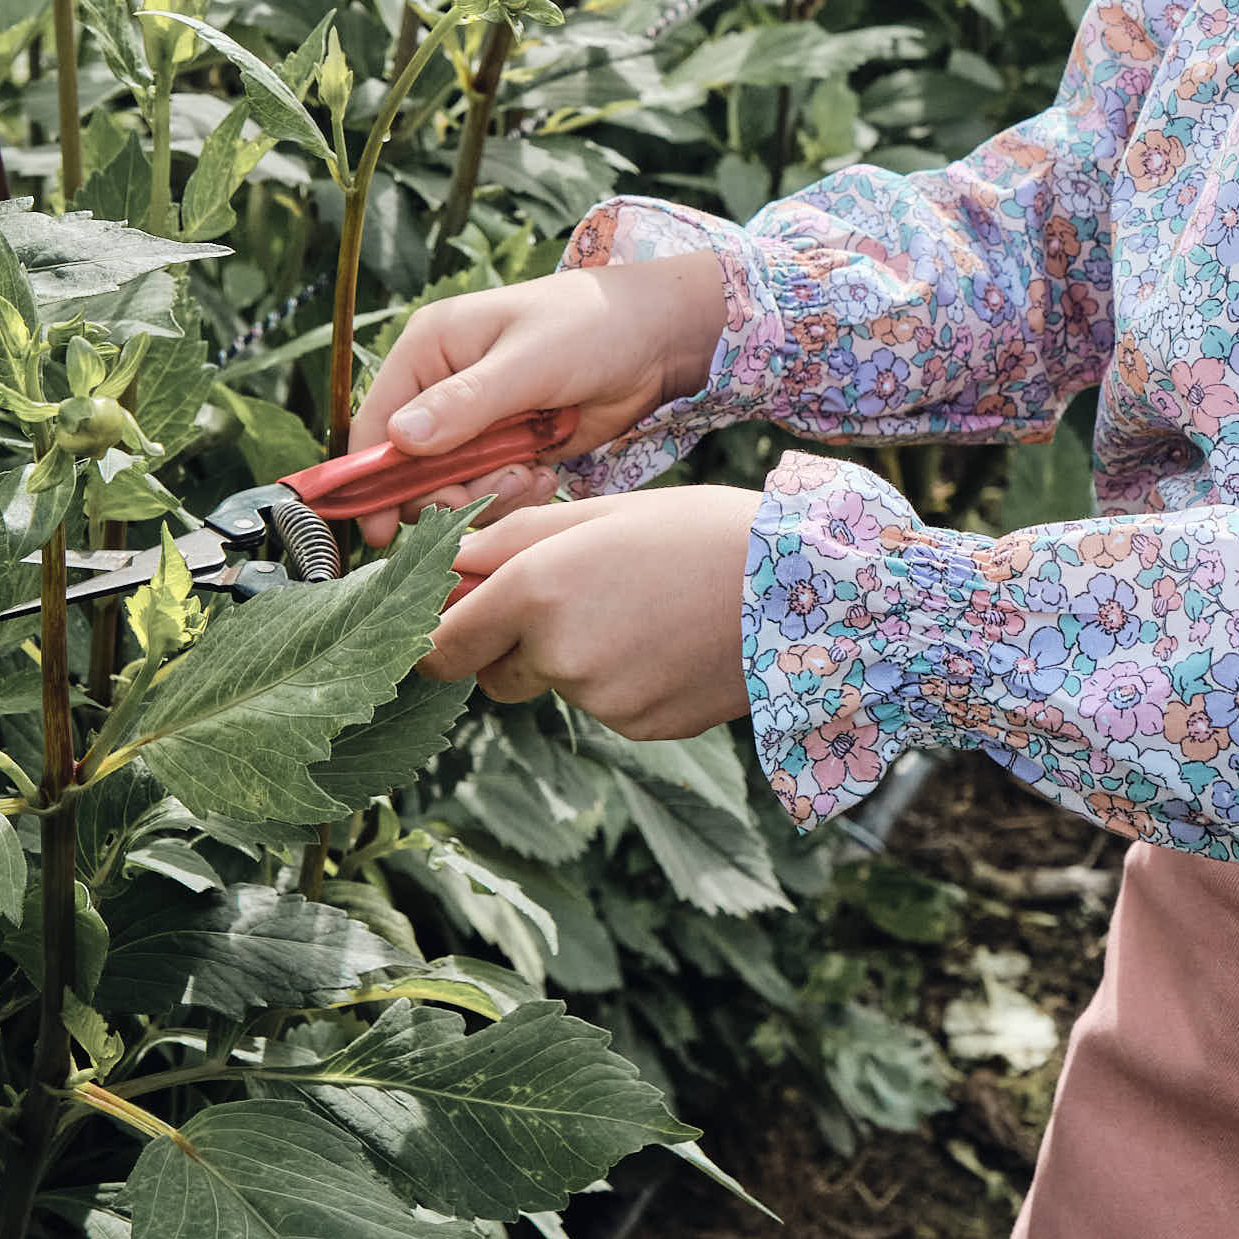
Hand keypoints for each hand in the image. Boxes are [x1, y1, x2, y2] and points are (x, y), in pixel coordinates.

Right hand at [345, 255, 727, 545]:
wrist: (658, 340)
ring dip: (487, 494)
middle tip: (499, 484)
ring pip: (451, 486)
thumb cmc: (593, 326)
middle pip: (410, 468)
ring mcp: (476, 422)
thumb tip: (398, 440)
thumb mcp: (529, 362)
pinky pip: (489, 490)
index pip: (376, 423)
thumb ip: (466, 403)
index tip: (382, 528)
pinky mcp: (508, 447)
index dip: (372, 478)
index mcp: (430, 350)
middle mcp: (443, 387)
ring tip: (530, 474)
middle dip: (448, 490)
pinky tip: (546, 473)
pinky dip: (513, 493)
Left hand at [421, 488, 762, 741]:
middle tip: (569, 602)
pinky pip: (605, 705)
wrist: (800, 587)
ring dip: (573, 659)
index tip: (451, 623)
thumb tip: (448, 563)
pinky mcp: (638, 727)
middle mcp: (558, 654)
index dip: (439, 636)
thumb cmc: (698, 531)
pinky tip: (668, 642)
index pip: (441, 644)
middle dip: (509, 647)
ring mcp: (599, 700)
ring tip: (641, 612)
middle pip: (491, 674)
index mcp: (535, 590)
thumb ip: (512, 539)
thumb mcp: (600, 512)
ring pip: (555, 686)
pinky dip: (623, 679)